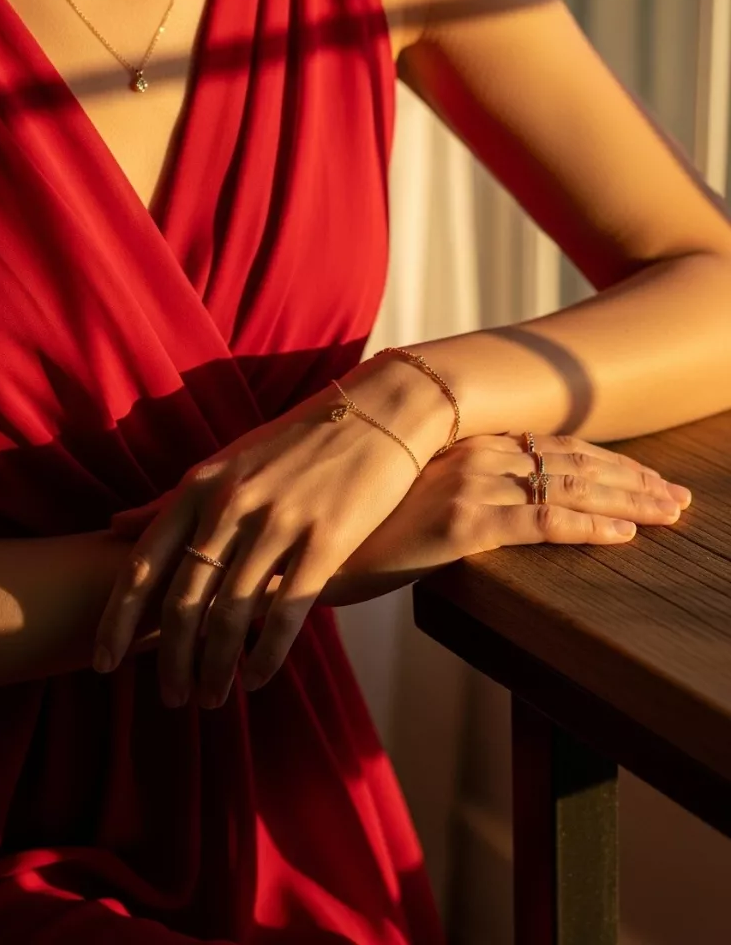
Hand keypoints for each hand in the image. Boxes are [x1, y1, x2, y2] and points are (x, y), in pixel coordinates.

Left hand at [93, 361, 451, 707]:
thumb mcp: (226, 462)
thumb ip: (172, 501)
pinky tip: (256, 679)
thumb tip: (113, 526)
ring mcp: (279, 521)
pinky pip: (287, 611)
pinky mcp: (326, 539)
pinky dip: (266, 655)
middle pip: (184, 600)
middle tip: (172, 699)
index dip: (118, 621)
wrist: (379, 412)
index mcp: (201, 485)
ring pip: (231, 614)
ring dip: (216, 667)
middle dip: (171, 660)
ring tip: (212, 700)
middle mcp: (231, 504)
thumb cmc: (298, 441)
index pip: (144, 565)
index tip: (104, 663)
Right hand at [315, 432, 691, 605]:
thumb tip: (487, 497)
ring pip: (567, 487)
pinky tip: (622, 535)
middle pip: (572, 462)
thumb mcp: (413, 494)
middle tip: (677, 496)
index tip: (645, 476)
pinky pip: (539, 522)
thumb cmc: (361, 525)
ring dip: (626, 500)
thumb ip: (453, 484)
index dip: (605, 461)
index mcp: (465, 443)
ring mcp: (467, 485)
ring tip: (669, 513)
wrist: (312, 546)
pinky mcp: (460, 523)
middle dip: (632, 479)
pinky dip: (586, 526)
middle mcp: (472, 454)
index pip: (552, 446)